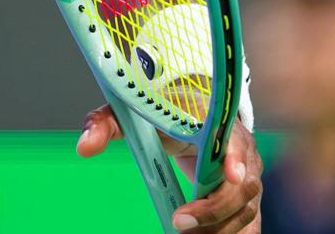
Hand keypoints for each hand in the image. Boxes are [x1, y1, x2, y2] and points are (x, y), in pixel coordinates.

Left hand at [77, 105, 262, 230]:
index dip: (235, 157)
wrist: (190, 113)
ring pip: (245, 209)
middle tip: (179, 221)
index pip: (233, 138)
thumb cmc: (163, 113)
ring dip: (218, 227)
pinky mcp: (245, 195)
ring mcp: (247, 174)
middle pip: (242, 185)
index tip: (230, 175)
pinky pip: (249, 221)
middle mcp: (240, 149)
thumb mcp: (132, 113)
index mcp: (215, 122)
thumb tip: (85, 147)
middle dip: (213, 208)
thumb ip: (106, 124)